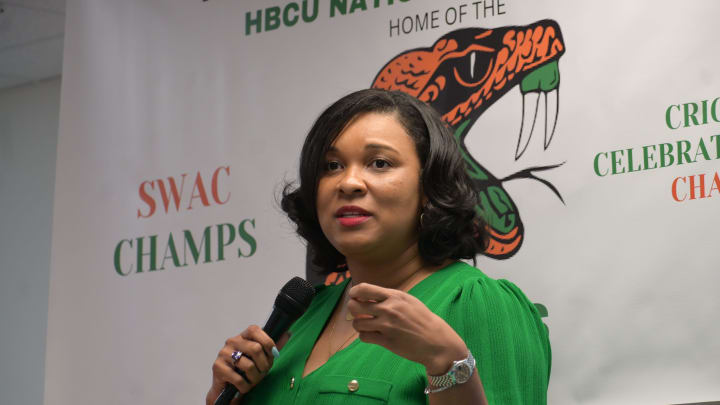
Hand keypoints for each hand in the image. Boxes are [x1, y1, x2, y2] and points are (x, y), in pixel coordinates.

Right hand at [206, 325, 276, 404]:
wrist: (227, 388)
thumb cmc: (246, 370)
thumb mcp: (261, 358)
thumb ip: (272, 347)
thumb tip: (288, 333)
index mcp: (242, 336)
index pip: (255, 330)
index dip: (267, 342)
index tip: (273, 355)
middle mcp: (231, 342)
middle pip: (255, 348)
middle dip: (264, 365)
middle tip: (264, 372)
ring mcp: (223, 354)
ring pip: (248, 365)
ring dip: (256, 378)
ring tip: (254, 381)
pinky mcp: (218, 367)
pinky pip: (239, 379)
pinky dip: (246, 386)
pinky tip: (244, 386)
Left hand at [347, 283, 468, 374]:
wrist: (435, 340)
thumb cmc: (422, 319)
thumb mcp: (408, 300)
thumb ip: (389, 297)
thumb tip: (367, 295)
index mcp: (394, 296)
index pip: (363, 289)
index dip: (354, 292)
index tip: (354, 296)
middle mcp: (388, 309)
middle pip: (355, 306)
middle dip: (353, 309)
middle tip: (359, 312)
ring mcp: (386, 325)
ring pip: (357, 323)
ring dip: (359, 325)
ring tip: (366, 325)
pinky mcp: (386, 341)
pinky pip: (364, 337)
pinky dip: (365, 336)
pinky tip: (373, 335)